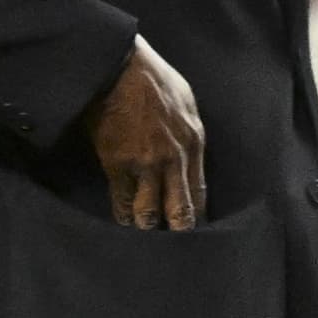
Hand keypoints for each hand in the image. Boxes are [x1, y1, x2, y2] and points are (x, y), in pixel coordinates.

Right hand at [91, 38, 205, 228]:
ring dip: (148, 228)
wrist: (117, 67)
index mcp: (195, 142)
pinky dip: (123, 216)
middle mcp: (174, 160)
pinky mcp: (118, 166)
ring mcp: (146, 165)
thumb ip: (189, 130)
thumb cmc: (151, 78)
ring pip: (151, 213)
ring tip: (147, 240)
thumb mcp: (185, 100)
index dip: (197, 214)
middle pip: (181, 210)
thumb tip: (189, 150)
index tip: (195, 228)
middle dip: (179, 231)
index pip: (200, 191)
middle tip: (178, 250)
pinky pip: (123, 202)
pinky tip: (123, 224)